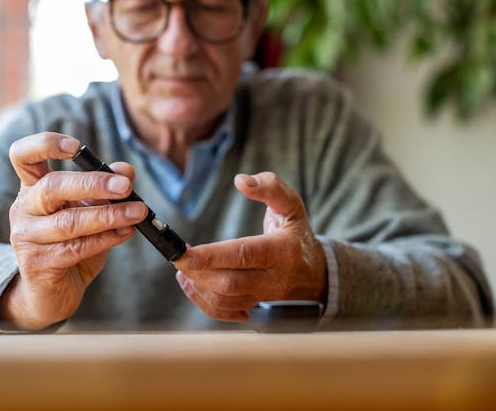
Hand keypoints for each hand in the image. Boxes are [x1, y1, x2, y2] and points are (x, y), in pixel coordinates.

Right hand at [0, 132, 147, 329]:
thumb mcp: (88, 212)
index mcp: (32, 188)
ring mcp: (26, 238)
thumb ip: (105, 189)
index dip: (44, 144)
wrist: (51, 293)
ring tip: (138, 212)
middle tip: (125, 185)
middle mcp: (23, 209)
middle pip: (51, 186)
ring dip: (109, 215)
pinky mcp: (37, 264)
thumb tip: (127, 170)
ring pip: (68, 222)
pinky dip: (105, 239)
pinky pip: (75, 248)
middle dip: (92, 184)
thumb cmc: (69, 245)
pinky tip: (125, 233)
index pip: (23, 155)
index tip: (76, 146)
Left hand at [173, 172, 327, 322]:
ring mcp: (266, 302)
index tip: (184, 252)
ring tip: (182, 266)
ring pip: (223, 301)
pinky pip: (223, 313)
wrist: (318, 276)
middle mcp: (276, 281)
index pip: (243, 255)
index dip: (211, 255)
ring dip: (196, 285)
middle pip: (229, 283)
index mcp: (284, 251)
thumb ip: (269, 187)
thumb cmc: (296, 235)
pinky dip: (201, 301)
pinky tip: (190, 282)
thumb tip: (241, 181)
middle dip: (197, 271)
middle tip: (178, 256)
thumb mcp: (291, 205)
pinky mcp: (256, 315)